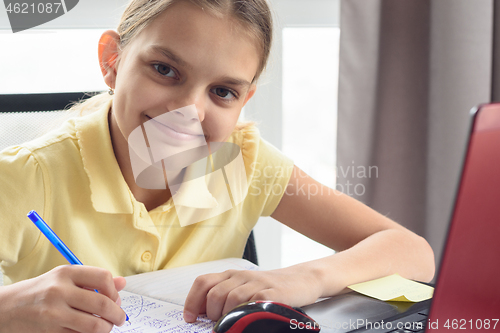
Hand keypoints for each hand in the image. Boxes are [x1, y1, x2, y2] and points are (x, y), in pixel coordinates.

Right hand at [0, 265, 126, 332]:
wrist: (6, 308)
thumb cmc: (41, 292)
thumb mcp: (65, 279)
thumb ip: (93, 281)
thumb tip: (123, 282)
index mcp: (66, 273)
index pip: (103, 277)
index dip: (115, 290)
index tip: (116, 298)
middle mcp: (60, 291)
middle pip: (102, 303)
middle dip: (117, 314)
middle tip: (120, 318)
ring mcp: (54, 313)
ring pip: (94, 325)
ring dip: (106, 328)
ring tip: (106, 327)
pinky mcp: (50, 331)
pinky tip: (88, 331)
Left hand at [183, 264, 323, 322]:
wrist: (302, 279)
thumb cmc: (270, 288)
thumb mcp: (244, 287)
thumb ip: (225, 296)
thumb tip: (202, 315)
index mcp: (231, 275)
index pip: (203, 282)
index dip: (192, 301)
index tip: (190, 318)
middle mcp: (242, 276)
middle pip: (214, 294)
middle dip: (211, 314)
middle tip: (218, 324)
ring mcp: (257, 283)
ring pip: (231, 300)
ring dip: (227, 317)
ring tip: (233, 324)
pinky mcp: (272, 293)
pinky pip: (253, 304)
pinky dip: (245, 315)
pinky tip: (248, 320)